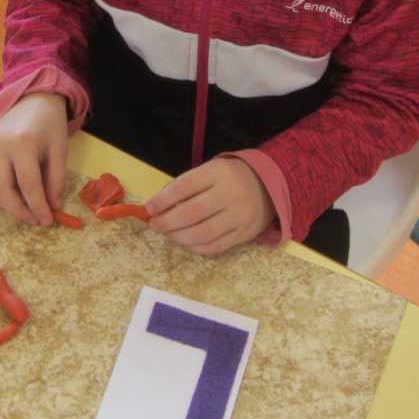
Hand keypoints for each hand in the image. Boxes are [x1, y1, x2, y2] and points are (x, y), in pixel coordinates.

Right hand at [0, 93, 67, 225]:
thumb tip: (52, 207)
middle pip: (2, 189)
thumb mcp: (59, 150)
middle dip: (19, 211)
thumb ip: (56, 179)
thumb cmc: (49, 125)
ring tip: (23, 211)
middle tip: (35, 220)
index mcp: (22, 143)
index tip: (47, 220)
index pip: (28, 184)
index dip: (38, 206)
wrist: (31, 100)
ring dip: (3, 206)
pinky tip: (6, 199)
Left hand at [145, 157, 273, 254]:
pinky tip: (185, 242)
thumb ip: (186, 185)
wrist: (268, 186)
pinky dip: (195, 247)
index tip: (149, 208)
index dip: (163, 199)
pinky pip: (215, 246)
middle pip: (192, 212)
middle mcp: (230, 193)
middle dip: (167, 221)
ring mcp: (239, 215)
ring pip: (203, 233)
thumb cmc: (230, 178)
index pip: (185, 186)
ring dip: (178, 236)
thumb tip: (158, 205)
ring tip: (168, 234)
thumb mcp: (210, 170)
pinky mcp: (244, 234)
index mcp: (218, 172)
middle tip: (155, 225)